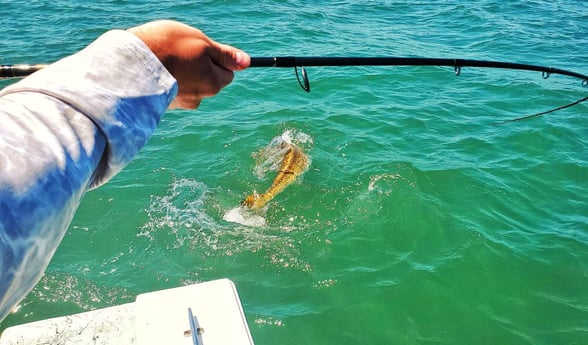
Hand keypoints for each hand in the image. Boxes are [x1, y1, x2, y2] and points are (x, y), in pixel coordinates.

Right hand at [128, 20, 249, 108]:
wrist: (129, 65)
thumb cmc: (168, 48)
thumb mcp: (202, 44)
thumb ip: (225, 54)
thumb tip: (247, 62)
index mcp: (214, 84)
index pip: (227, 73)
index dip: (216, 59)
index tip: (201, 49)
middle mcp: (200, 98)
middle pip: (208, 80)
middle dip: (199, 66)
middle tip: (180, 51)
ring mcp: (180, 103)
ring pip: (189, 83)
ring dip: (181, 72)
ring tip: (165, 59)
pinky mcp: (163, 104)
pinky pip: (171, 88)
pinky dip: (167, 78)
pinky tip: (155, 69)